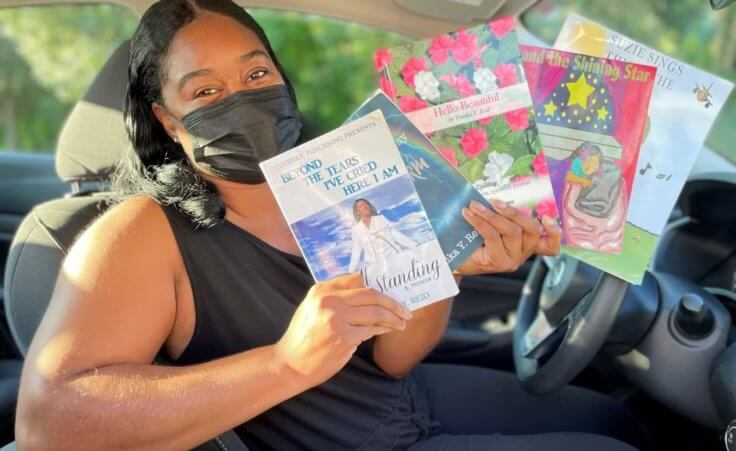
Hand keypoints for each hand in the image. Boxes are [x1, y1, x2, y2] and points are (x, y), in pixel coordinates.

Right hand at [275, 274, 411, 385]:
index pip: (356, 279)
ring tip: (402, 321)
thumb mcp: (313, 308)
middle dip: (392, 302)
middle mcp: (329, 301)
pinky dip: (384, 329)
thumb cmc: (304, 336)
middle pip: (371, 294)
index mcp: (321, 290)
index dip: (377, 283)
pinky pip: (372, 330)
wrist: (290, 363)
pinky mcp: (344, 338)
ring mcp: (337, 319)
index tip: (391, 290)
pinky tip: (390, 330)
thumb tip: (367, 292)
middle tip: (405, 309)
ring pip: (375, 312)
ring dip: (393, 317)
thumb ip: (335, 297)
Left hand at [456, 200, 561, 275]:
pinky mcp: (498, 262)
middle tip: (495, 201)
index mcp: (525, 245)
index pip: (550, 245)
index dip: (554, 233)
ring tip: (474, 205)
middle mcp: (522, 254)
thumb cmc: (471, 241)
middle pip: (532, 230)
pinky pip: (493, 236)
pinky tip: (469, 214)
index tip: (547, 217)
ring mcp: (512, 260)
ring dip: (492, 215)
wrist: (451, 260)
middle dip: (514, 212)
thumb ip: (502, 216)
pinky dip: (480, 221)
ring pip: (512, 231)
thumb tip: (501, 197)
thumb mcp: (491, 225)